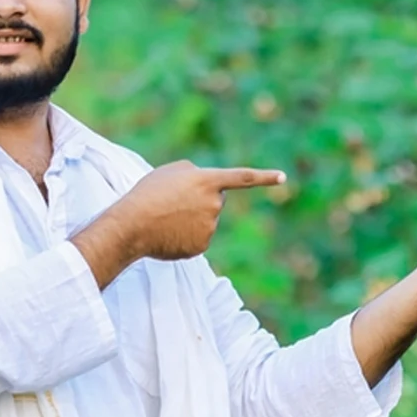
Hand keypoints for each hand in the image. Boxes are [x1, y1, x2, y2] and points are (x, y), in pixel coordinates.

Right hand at [118, 160, 286, 260]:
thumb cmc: (149, 193)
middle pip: (217, 200)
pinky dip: (186, 236)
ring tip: (168, 217)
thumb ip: (196, 173)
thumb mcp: (172, 171)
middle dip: (202, 200)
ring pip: (207, 220)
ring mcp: (210, 227)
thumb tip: (209, 187)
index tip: (283, 177)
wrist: (132, 225)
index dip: (264, 177)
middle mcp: (215, 204)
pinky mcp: (202, 246)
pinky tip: (170, 234)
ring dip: (192, 218)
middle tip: (175, 202)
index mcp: (208, 181)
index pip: (243, 177)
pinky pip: (199, 237)